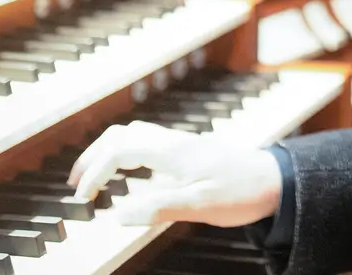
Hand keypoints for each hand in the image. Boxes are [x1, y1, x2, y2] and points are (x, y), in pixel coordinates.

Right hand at [67, 121, 282, 227]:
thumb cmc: (242, 191)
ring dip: (108, 153)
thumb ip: (157, 208)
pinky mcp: (188, 152)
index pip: (117, 150)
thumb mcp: (199, 205)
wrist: (275, 180)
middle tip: (75, 183)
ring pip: (133, 136)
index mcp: (171, 151)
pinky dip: (126, 155)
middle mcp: (172, 142)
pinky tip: (128, 175)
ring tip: (94, 178)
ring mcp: (181, 145)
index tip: (83, 198)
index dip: (94, 172)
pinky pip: (147, 144)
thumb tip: (116, 215)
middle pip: (120, 135)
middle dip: (92, 156)